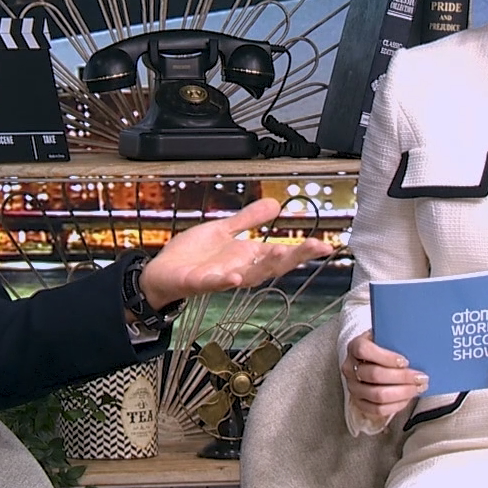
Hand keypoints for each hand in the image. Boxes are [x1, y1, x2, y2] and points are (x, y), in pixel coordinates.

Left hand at [137, 197, 332, 306]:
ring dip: (265, 266)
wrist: (162, 271)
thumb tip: (275, 204)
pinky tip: (236, 277)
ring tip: (282, 252)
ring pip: (249, 275)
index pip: (280, 253)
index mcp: (246, 256)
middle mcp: (239, 269)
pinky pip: (215, 283)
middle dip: (295, 256)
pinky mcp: (199, 282)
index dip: (303, 250)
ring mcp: (220, 277)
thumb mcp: (224, 231)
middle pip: (272, 265)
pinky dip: (225, 280)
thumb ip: (248, 219)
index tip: (326, 245)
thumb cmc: (192, 256)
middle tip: (316, 247)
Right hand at [344, 331, 427, 426]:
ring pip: (377, 395)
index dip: (386, 357)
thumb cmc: (383, 347)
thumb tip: (417, 346)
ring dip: (402, 393)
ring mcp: (353, 387)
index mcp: (354, 346)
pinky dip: (396, 405)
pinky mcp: (359, 403)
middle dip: (402, 378)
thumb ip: (395, 339)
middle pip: (374, 375)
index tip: (405, 361)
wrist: (372, 360)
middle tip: (421, 377)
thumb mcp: (386, 336)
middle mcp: (350, 367)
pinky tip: (408, 398)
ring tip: (418, 388)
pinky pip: (378, 409)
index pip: (364, 350)